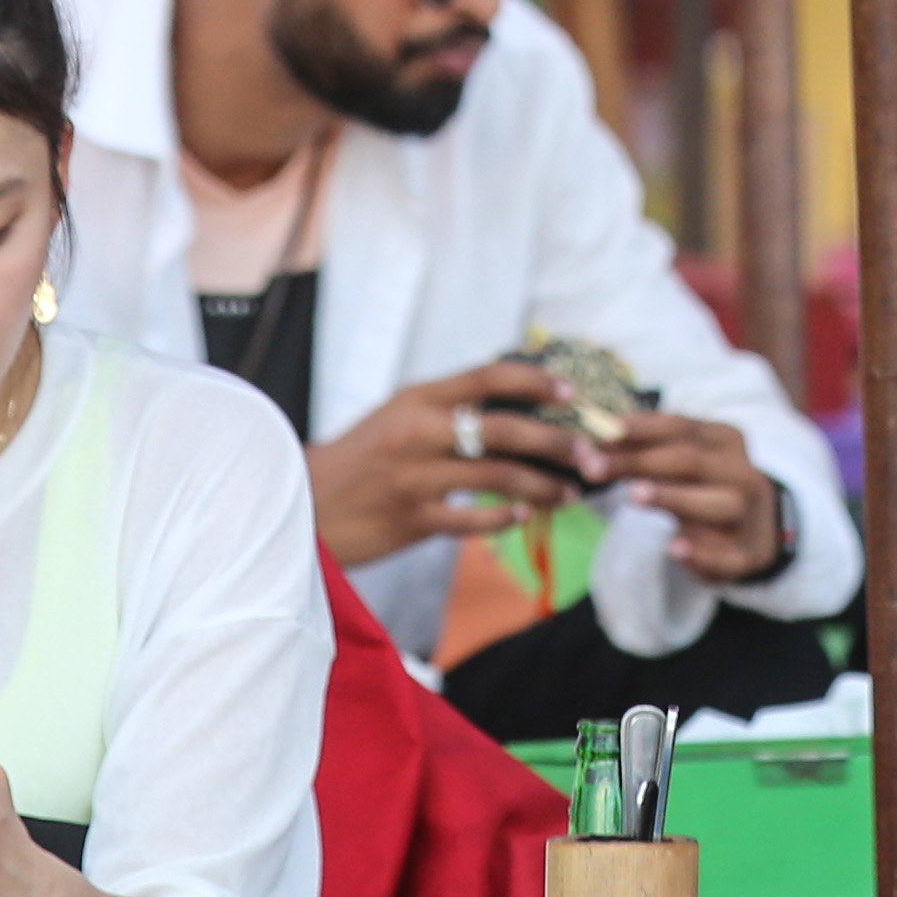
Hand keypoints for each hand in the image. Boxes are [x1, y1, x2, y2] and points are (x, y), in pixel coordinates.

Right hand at [307, 362, 589, 565]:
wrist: (303, 503)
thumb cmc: (361, 458)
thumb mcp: (398, 417)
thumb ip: (448, 409)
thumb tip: (514, 404)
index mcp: (418, 400)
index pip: (488, 376)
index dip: (536, 380)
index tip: (572, 390)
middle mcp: (419, 433)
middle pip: (506, 429)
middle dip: (558, 442)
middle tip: (592, 455)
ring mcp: (416, 478)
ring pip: (499, 477)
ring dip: (544, 487)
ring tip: (570, 493)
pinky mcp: (412, 520)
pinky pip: (473, 520)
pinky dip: (504, 518)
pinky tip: (522, 517)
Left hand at [600, 408, 787, 586]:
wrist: (759, 531)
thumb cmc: (706, 487)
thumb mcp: (684, 462)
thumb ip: (644, 452)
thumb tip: (588, 445)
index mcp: (725, 441)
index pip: (680, 427)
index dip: (638, 428)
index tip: (597, 431)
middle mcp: (742, 473)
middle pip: (690, 462)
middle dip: (638, 462)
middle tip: (592, 467)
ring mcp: (749, 516)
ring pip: (719, 503)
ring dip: (675, 497)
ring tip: (635, 496)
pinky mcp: (747, 555)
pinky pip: (728, 556)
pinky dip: (702, 553)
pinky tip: (674, 548)